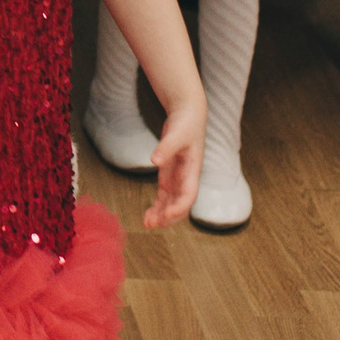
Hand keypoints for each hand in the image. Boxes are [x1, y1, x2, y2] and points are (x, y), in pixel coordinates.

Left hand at [147, 92, 205, 229]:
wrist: (188, 115)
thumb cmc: (186, 123)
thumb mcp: (177, 133)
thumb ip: (166, 147)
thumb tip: (154, 161)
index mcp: (193, 170)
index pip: (189, 195)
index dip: (179, 207)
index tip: (166, 215)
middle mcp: (187, 178)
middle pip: (181, 205)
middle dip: (168, 217)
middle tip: (151, 224)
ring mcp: (178, 178)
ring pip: (172, 203)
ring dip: (161, 215)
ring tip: (146, 223)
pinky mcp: (170, 175)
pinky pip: (165, 196)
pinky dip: (158, 206)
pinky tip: (148, 214)